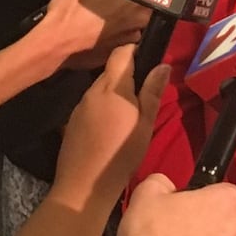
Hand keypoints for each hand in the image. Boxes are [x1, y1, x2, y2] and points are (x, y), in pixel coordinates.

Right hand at [39, 0, 147, 68]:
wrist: (53, 44)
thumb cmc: (71, 8)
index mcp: (138, 0)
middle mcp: (141, 21)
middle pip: (154, 7)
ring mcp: (133, 39)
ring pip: (143, 24)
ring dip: (136, 16)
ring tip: (117, 8)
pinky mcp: (123, 52)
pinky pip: (132, 39)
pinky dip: (125, 31)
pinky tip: (110, 26)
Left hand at [49, 45, 167, 208]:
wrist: (84, 185)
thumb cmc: (121, 154)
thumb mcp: (145, 124)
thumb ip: (152, 92)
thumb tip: (163, 65)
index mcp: (113, 87)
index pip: (121, 53)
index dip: (135, 50)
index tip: (149, 59)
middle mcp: (92, 91)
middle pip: (111, 71)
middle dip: (128, 75)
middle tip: (146, 92)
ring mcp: (79, 106)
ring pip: (101, 88)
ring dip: (116, 93)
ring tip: (130, 113)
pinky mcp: (72, 121)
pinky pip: (91, 104)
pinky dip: (103, 107)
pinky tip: (111, 128)